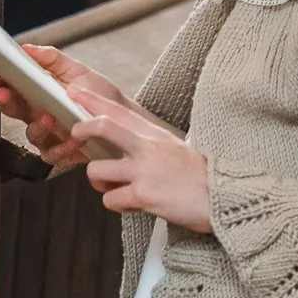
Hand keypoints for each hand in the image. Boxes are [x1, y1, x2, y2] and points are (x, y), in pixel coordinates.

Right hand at [0, 44, 123, 169]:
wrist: (123, 117)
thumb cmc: (98, 94)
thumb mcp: (77, 70)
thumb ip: (52, 59)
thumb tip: (27, 47)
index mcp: (37, 93)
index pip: (11, 88)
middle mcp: (38, 114)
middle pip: (12, 110)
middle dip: (5, 102)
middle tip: (5, 93)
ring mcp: (48, 135)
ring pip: (30, 134)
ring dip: (37, 126)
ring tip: (49, 118)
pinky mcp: (61, 152)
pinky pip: (53, 154)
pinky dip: (61, 147)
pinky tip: (74, 138)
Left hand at [71, 89, 212, 232]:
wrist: (224, 197)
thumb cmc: (202, 177)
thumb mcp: (175, 149)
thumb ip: (147, 146)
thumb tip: (122, 152)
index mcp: (155, 135)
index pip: (118, 110)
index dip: (93, 100)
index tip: (74, 92)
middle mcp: (147, 148)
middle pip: (103, 126)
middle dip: (82, 128)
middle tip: (75, 134)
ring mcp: (144, 170)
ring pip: (96, 171)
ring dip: (100, 183)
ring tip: (115, 188)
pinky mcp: (143, 195)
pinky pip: (111, 200)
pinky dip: (118, 205)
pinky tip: (134, 205)